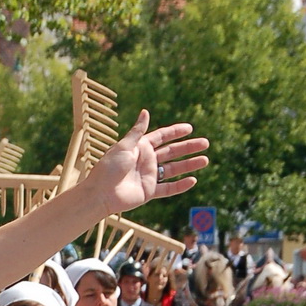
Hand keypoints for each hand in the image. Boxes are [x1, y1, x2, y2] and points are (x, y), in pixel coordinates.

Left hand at [90, 113, 208, 214]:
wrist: (100, 194)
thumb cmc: (108, 168)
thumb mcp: (124, 146)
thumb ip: (137, 131)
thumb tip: (146, 111)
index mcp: (140, 147)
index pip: (162, 137)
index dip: (175, 132)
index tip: (190, 128)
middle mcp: (146, 161)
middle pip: (172, 152)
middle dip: (189, 147)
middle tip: (205, 143)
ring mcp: (148, 176)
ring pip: (173, 169)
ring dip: (189, 164)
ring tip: (205, 160)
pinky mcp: (148, 192)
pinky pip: (168, 188)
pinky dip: (180, 186)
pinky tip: (193, 180)